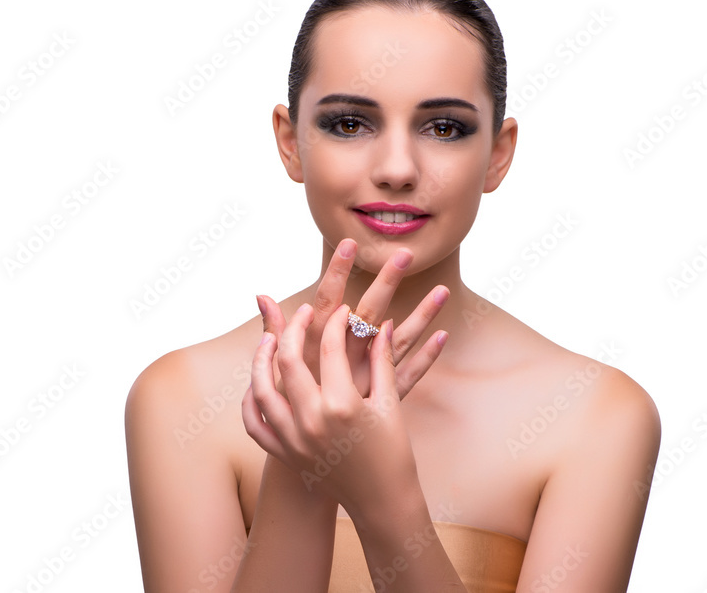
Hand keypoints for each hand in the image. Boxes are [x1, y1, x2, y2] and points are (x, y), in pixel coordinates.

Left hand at [242, 302, 442, 517]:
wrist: (383, 502)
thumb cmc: (393, 454)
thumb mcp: (389, 404)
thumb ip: (382, 361)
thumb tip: (379, 326)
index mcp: (341, 405)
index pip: (330, 349)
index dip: (337, 323)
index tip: (343, 311)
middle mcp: (311, 420)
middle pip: (288, 360)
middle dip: (295, 329)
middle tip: (306, 313)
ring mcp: (293, 439)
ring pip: (261, 389)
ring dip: (262, 358)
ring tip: (271, 338)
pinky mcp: (285, 454)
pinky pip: (254, 424)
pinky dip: (250, 400)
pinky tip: (257, 381)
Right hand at [257, 237, 448, 398]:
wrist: (305, 463)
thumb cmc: (289, 407)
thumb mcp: (279, 367)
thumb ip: (276, 330)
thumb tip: (262, 294)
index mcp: (316, 350)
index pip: (328, 303)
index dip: (337, 273)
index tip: (350, 244)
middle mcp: (343, 362)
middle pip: (368, 315)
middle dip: (385, 282)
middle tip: (403, 254)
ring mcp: (367, 381)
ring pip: (398, 343)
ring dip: (421, 316)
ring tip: (444, 290)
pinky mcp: (383, 401)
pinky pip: (410, 375)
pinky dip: (427, 357)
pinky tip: (443, 335)